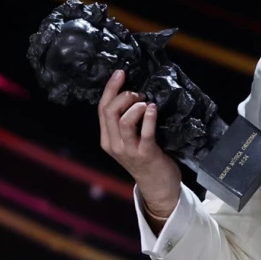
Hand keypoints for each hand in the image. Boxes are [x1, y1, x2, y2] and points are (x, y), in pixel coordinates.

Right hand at [99, 69, 180, 216]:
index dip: (110, 89)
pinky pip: (144, 133)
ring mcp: (129, 150)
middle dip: (122, 95)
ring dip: (134, 106)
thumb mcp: (130, 140)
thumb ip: (127, 122)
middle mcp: (114, 144)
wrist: (158, 186)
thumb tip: (134, 94)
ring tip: (145, 101)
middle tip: (138, 92)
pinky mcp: (146, 154)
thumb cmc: (147, 158)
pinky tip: (152, 108)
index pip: (102, 109)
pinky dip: (147, 118)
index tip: (120, 73)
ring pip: (123, 121)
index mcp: (107, 139)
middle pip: (109, 112)